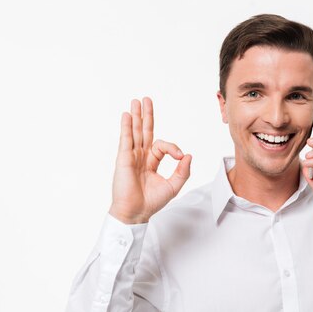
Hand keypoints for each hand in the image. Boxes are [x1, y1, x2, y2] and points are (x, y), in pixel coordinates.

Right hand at [108, 97, 191, 223]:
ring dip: (136, 116)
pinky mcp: (124, 159)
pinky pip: (126, 140)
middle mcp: (141, 156)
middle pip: (144, 131)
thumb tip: (188, 155)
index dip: (173, 148)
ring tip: (136, 101)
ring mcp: (131, 156)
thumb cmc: (152, 202)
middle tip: (146, 99)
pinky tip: (127, 116)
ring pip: (135, 132)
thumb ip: (183, 171)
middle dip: (146, 115)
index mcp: (151, 162)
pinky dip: (127, 127)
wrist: (136, 212)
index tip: (180, 156)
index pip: (162, 145)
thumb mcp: (173, 186)